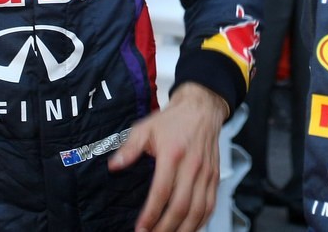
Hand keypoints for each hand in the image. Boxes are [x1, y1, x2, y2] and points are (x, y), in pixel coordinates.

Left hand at [109, 82, 227, 231]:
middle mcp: (192, 166)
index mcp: (173, 154)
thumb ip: (129, 148)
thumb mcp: (146, 128)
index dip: (151, 214)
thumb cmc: (174, 120)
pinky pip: (210, 206)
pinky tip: (189, 229)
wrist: (201, 108)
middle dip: (165, 228)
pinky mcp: (214, 177)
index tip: (140, 228)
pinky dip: (200, 222)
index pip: (162, 191)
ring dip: (184, 229)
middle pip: (181, 206)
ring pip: (198, 210)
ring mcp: (206, 173)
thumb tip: (114, 166)